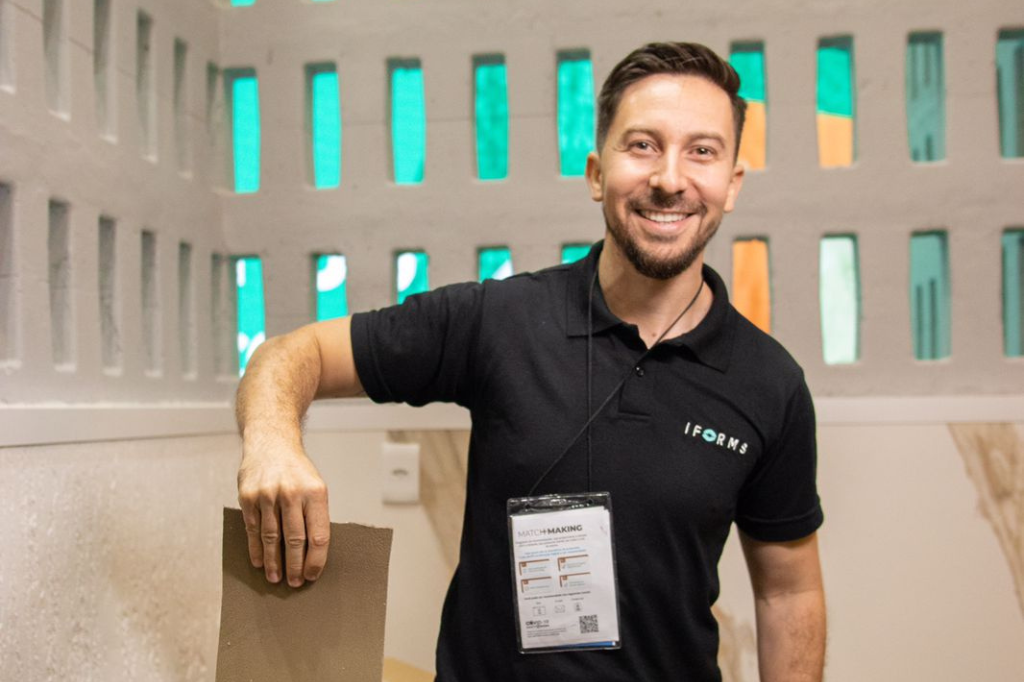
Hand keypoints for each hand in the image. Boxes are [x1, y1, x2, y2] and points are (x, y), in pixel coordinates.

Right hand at [237, 440, 329, 587]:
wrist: (271, 443)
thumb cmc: (297, 471)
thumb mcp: (315, 487)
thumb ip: (314, 515)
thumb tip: (313, 554)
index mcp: (315, 492)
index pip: (318, 535)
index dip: (316, 560)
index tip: (313, 576)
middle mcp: (292, 493)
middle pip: (295, 540)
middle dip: (295, 566)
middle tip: (295, 583)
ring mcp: (268, 495)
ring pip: (271, 538)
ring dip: (274, 562)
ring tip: (276, 578)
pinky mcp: (248, 497)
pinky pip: (253, 529)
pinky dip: (256, 549)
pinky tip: (259, 562)